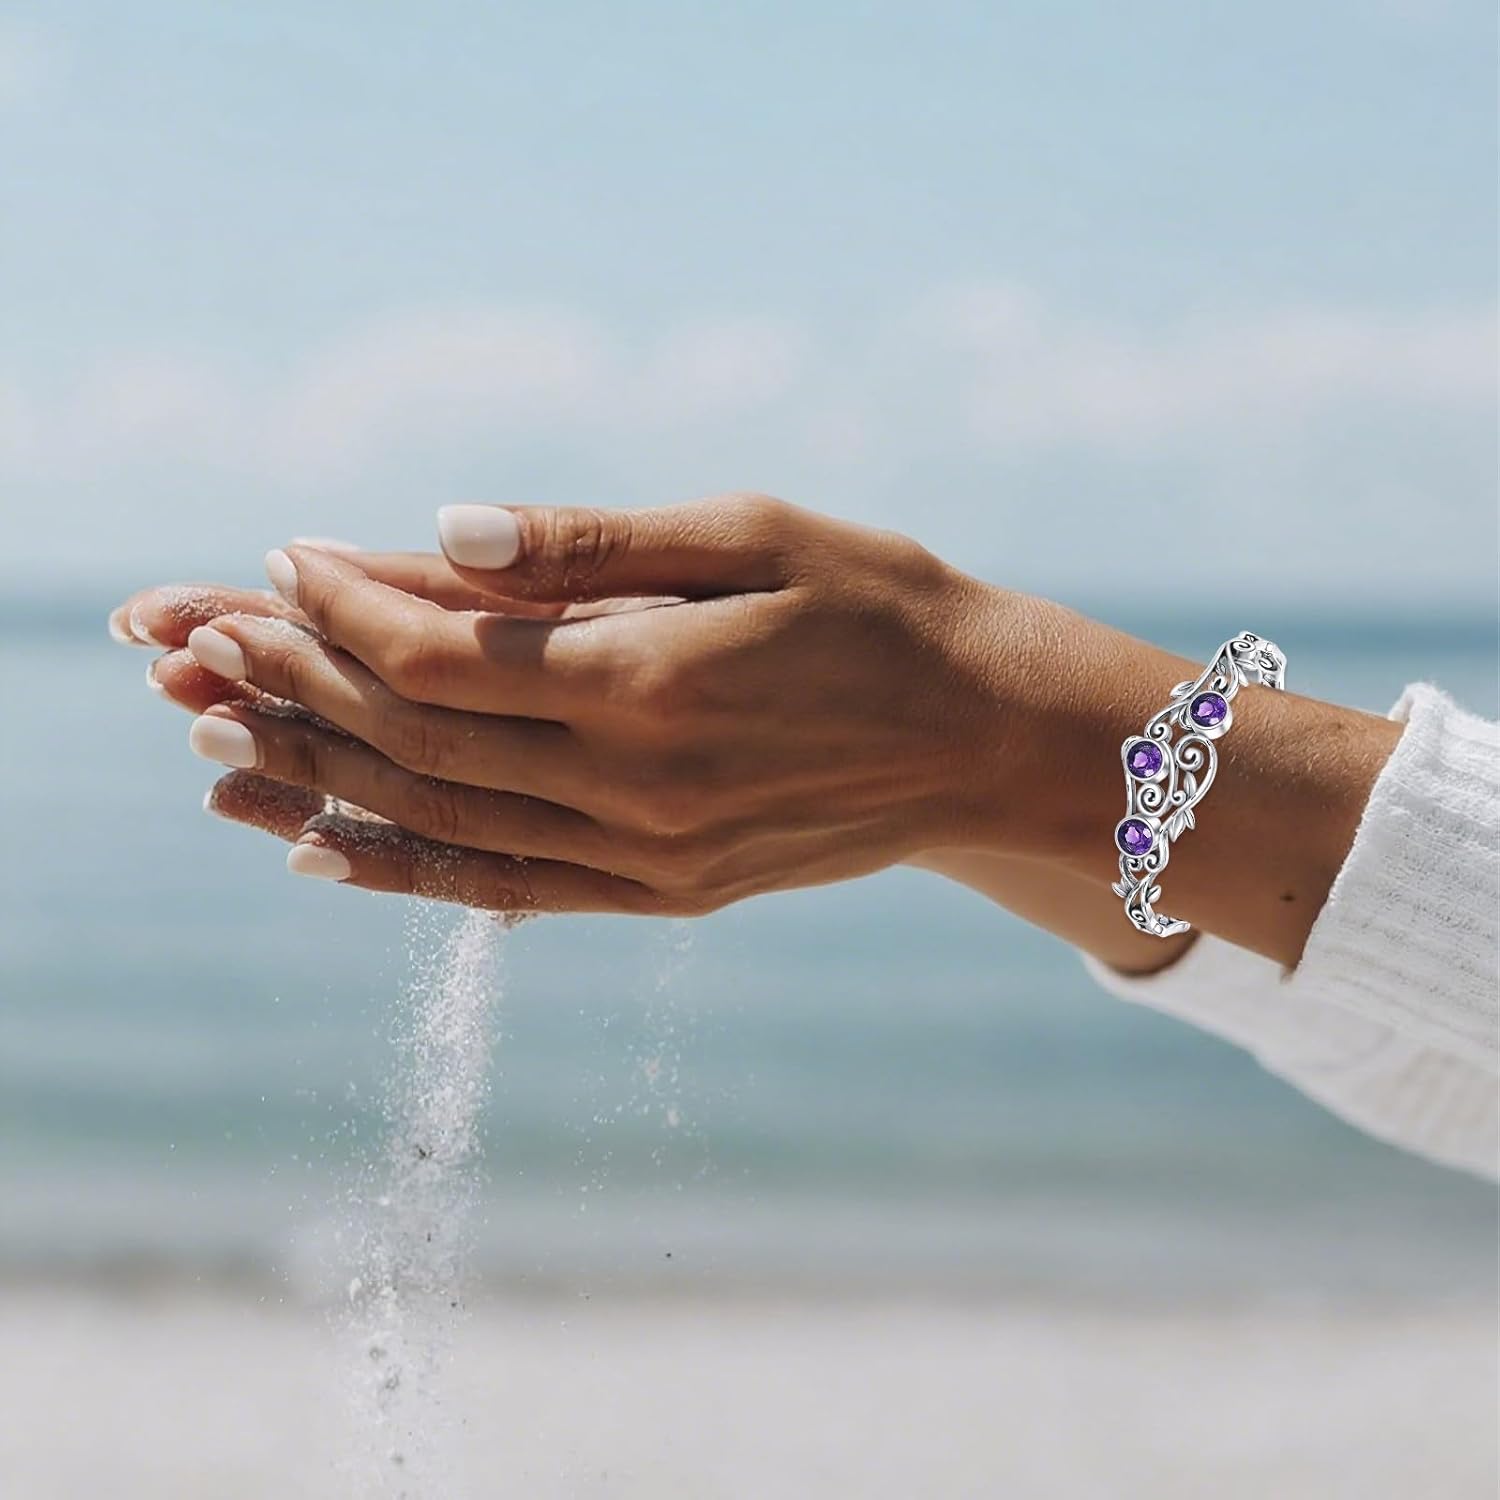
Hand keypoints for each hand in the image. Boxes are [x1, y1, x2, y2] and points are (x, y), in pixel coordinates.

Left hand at [126, 495, 1037, 914]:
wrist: (982, 737)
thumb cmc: (880, 608)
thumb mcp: (755, 534)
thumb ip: (596, 542)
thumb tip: (448, 530)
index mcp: (653, 679)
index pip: (441, 652)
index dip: (345, 604)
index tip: (287, 554)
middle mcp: (638, 786)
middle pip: (417, 740)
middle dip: (300, 683)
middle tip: (208, 642)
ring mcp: (650, 858)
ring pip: (440, 822)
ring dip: (319, 781)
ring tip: (220, 745)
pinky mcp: (667, 895)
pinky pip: (504, 892)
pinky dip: (404, 872)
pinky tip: (323, 854)